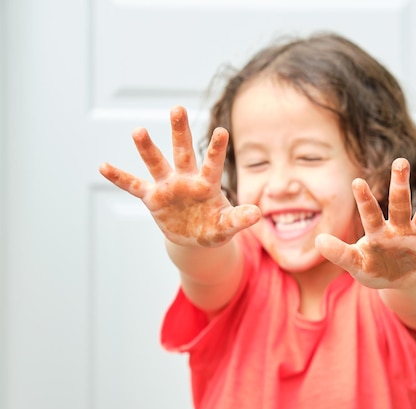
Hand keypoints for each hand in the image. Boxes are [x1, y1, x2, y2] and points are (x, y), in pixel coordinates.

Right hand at [98, 106, 260, 246]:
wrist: (195, 237)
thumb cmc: (214, 227)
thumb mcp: (227, 226)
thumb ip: (239, 219)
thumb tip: (258, 214)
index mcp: (207, 184)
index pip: (212, 163)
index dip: (216, 149)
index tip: (221, 130)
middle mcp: (186, 179)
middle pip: (183, 151)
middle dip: (180, 131)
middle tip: (178, 108)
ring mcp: (168, 186)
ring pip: (156, 163)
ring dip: (147, 148)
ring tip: (138, 130)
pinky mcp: (153, 198)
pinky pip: (133, 185)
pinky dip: (119, 177)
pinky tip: (103, 165)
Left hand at [315, 158, 415, 288]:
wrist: (396, 279)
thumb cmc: (372, 267)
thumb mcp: (355, 264)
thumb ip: (338, 253)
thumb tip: (318, 241)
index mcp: (378, 232)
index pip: (370, 213)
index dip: (365, 199)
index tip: (357, 181)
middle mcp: (399, 228)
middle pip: (400, 204)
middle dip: (400, 185)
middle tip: (400, 161)